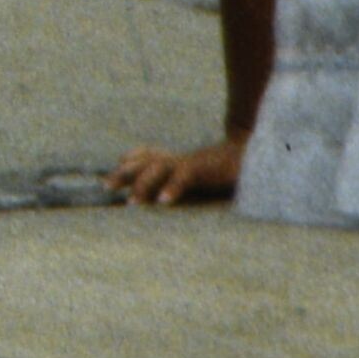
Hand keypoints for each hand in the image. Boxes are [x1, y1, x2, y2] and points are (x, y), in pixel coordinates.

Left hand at [109, 135, 241, 209]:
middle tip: (106, 187)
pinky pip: (185, 176)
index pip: (145, 155)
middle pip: (144, 161)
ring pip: (160, 167)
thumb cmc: (223, 171)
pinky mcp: (205, 167)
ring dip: (144, 185)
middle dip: (124, 173)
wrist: (252, 157)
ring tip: (132, 202)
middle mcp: (178, 157)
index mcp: (174, 159)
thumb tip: (156, 198)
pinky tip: (163, 202)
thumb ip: (176, 181)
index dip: (128, 163)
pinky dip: (173, 188)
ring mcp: (190, 161)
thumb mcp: (195, 175)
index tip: (109, 180)